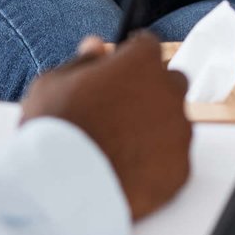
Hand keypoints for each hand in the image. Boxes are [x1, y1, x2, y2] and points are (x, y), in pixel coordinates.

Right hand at [21, 33, 191, 221]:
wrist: (61, 189)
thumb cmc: (53, 131)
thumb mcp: (53, 83)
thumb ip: (81, 62)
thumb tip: (95, 46)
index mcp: (140, 62)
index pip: (147, 45)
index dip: (130, 57)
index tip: (119, 68)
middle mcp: (168, 91)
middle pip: (169, 82)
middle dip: (150, 90)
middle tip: (119, 111)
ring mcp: (178, 132)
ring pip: (174, 122)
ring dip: (155, 127)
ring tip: (119, 146)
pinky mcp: (181, 169)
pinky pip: (174, 159)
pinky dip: (158, 162)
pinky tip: (129, 169)